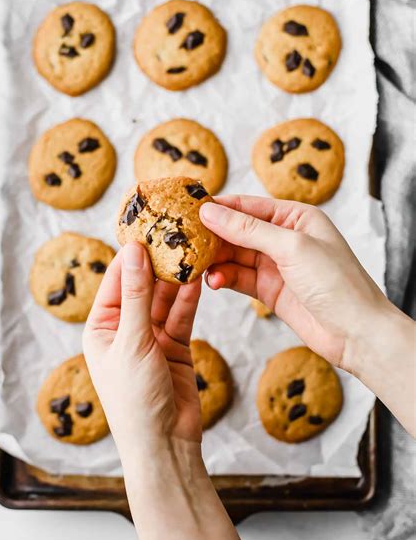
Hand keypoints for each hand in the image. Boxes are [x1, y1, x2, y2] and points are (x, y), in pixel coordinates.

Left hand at [83, 241, 202, 454]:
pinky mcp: (176, 345)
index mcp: (101, 328)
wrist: (164, 444)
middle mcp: (124, 329)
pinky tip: (198, 276)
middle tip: (174, 233)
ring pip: (164, 298)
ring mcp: (151, 337)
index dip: (131, 255)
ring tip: (190, 249)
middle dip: (157, 263)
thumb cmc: (134, 399)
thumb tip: (134, 253)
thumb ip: (137, 296)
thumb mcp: (132, 342)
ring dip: (176, 277)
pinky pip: (182, 315)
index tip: (147, 228)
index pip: (117, 281)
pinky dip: (190, 297)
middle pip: (142, 286)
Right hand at [199, 195, 388, 368]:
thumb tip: (210, 211)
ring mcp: (276, 265)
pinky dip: (223, 278)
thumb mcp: (291, 247)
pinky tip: (212, 281)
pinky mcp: (269, 290)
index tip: (188, 208)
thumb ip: (248, 230)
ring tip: (195, 265)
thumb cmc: (337, 283)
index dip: (219, 207)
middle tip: (182, 240)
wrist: (357, 333)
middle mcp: (284, 238)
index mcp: (296, 217)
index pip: (249, 206)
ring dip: (214, 260)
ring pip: (234, 256)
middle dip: (212, 235)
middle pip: (238, 230)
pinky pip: (238, 278)